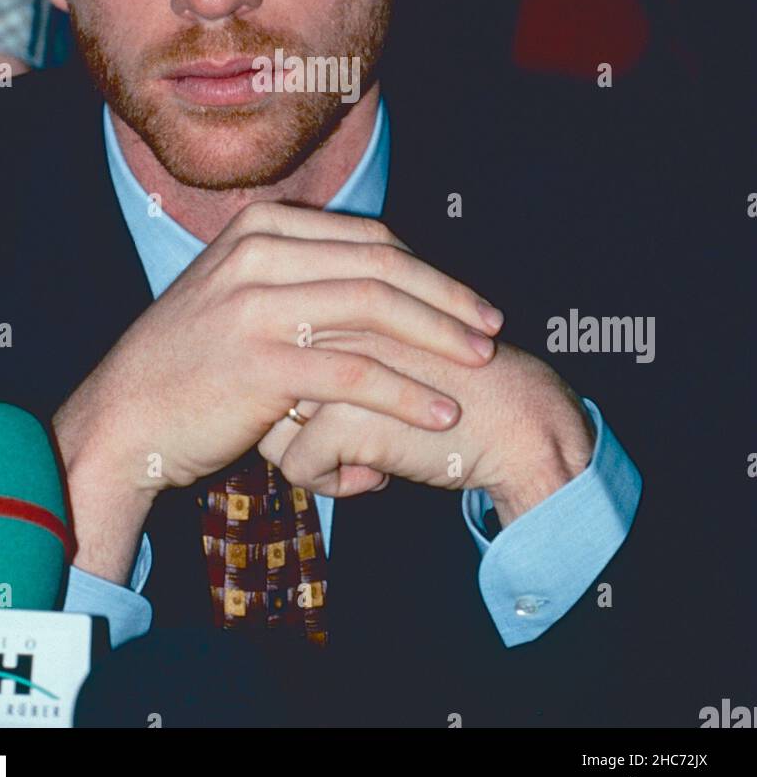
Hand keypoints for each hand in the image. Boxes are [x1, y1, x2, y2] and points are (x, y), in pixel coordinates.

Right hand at [52, 200, 504, 580]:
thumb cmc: (190, 363)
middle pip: (381, 264)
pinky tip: (440, 412)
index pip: (368, 238)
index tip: (467, 301)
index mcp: (260, 229)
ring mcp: (255, 304)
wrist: (124, 416)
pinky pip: (352, 372)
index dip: (429, 269)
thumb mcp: (239, 294)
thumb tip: (377, 278)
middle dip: (447, 297)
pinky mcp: (258, 361)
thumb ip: (299, 276)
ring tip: (480, 365)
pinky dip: (405, 393)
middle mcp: (259, 253)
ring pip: (374, 310)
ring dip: (438, 339)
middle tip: (492, 327)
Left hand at [258, 342, 595, 525]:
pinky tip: (377, 476)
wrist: (514, 418)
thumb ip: (332, 339)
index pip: (266, 345)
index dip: (288, 392)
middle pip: (262, 385)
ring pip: (269, 428)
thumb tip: (274, 390)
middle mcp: (325, 323)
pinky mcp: (347, 416)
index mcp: (334, 293)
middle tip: (348, 438)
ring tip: (363, 456)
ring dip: (308, 454)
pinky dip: (331, 483)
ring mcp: (332, 366)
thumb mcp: (383, 341)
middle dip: (288, 424)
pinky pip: (297, 465)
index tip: (330, 408)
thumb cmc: (450, 381)